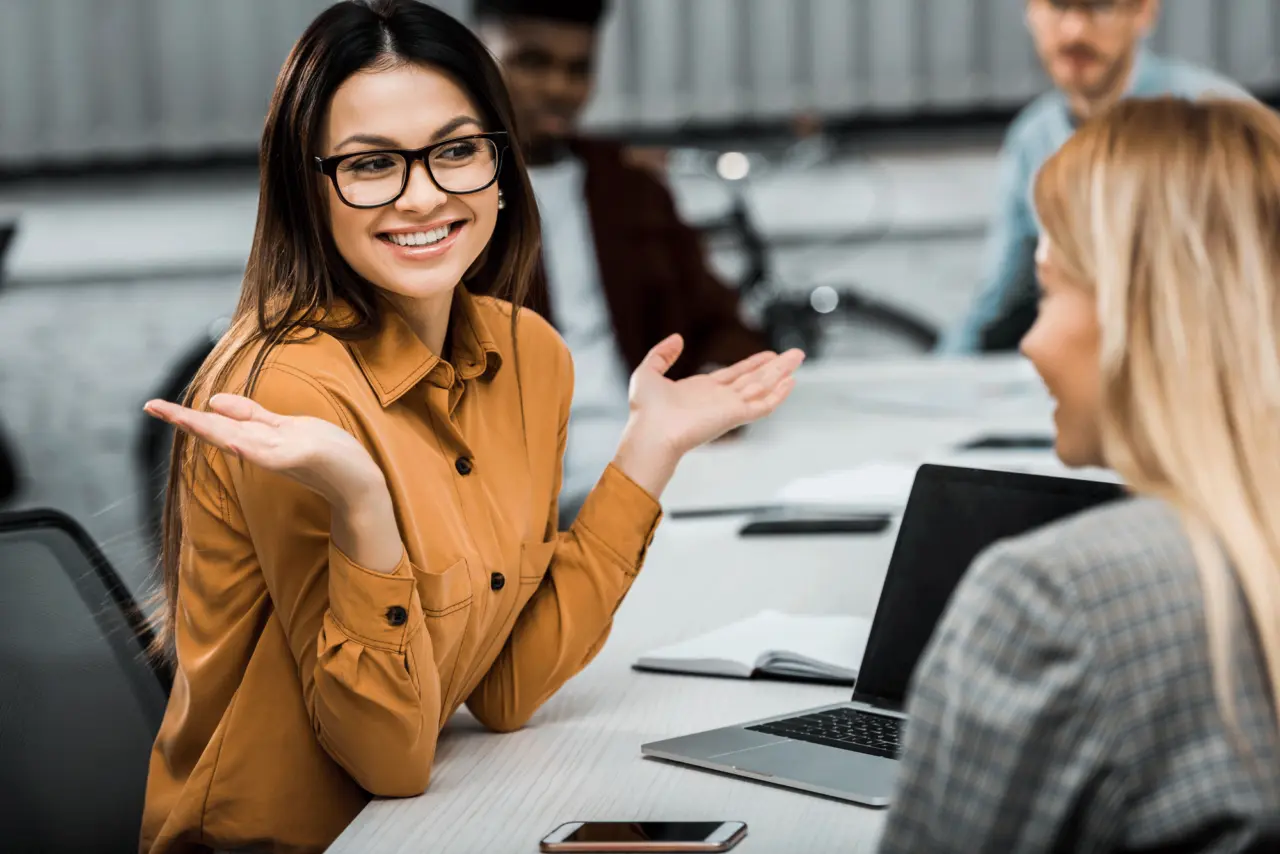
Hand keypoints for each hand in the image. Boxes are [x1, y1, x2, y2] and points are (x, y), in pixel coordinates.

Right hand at [143, 393, 384, 508]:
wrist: (358, 481)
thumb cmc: (324, 452)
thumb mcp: (283, 427)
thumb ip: (249, 416)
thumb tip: (212, 401)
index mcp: (259, 438)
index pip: (218, 423)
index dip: (186, 414)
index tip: (153, 405)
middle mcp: (265, 447)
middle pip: (220, 430)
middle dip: (186, 420)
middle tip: (151, 406)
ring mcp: (282, 453)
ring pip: (240, 439)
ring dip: (211, 429)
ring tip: (182, 418)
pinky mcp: (302, 457)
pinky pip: (272, 453)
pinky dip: (252, 448)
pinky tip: (233, 442)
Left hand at [626, 334, 803, 456]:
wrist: (649, 432)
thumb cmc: (645, 412)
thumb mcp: (648, 372)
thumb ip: (662, 354)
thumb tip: (677, 338)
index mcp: (702, 390)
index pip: (735, 374)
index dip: (753, 363)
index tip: (768, 355)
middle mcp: (719, 399)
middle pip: (754, 378)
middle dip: (775, 366)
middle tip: (795, 354)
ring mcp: (729, 407)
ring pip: (763, 386)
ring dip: (782, 372)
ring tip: (798, 357)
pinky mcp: (735, 416)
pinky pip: (763, 405)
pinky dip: (778, 394)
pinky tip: (791, 381)